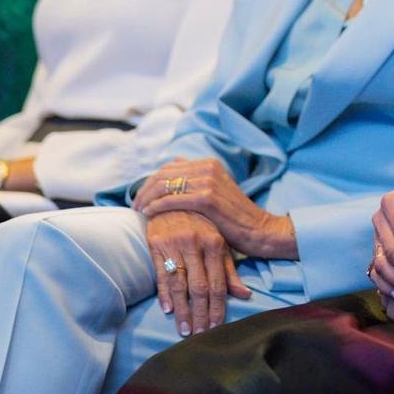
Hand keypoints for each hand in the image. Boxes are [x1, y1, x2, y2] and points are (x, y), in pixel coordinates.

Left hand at [135, 158, 293, 258]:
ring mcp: (209, 181)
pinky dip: (157, 206)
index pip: (170, 167)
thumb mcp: (216, 192)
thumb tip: (172, 174)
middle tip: (135, 205)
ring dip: (147, 197)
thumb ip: (196, 183)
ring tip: (138, 211)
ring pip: (166, 185)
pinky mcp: (208, 198)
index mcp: (209, 163)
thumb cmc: (233, 217)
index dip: (150, 181)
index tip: (141, 196)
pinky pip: (173, 199)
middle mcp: (208, 167)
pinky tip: (148, 214)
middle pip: (164, 173)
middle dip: (145, 189)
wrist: (258, 229)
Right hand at [146, 210, 250, 335]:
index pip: (218, 282)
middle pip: (199, 286)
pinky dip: (164, 293)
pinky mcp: (156, 244)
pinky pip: (161, 273)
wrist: (175, 196)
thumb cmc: (201, 223)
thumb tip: (245, 295)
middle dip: (200, 313)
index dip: (217, 306)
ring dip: (182, 310)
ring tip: (184, 330)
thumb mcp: (220, 241)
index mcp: (215, 242)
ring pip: (180, 284)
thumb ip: (230, 270)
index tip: (216, 326)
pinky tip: (168, 309)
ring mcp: (175, 243)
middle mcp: (196, 243)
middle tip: (200, 334)